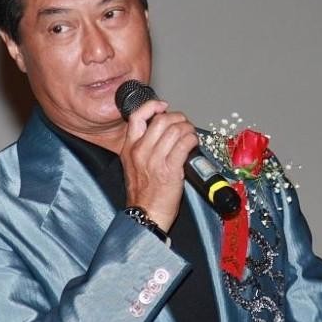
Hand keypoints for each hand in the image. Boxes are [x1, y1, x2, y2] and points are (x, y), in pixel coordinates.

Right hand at [120, 99, 198, 231]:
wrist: (146, 214)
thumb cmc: (143, 194)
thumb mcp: (133, 165)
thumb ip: (142, 146)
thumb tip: (162, 130)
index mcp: (129, 148)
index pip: (137, 116)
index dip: (153, 106)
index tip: (163, 107)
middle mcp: (140, 151)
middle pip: (161, 120)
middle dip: (178, 118)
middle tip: (184, 124)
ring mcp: (155, 160)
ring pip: (175, 130)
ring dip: (188, 129)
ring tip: (190, 135)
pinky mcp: (170, 169)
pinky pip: (184, 144)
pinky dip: (192, 140)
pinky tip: (193, 144)